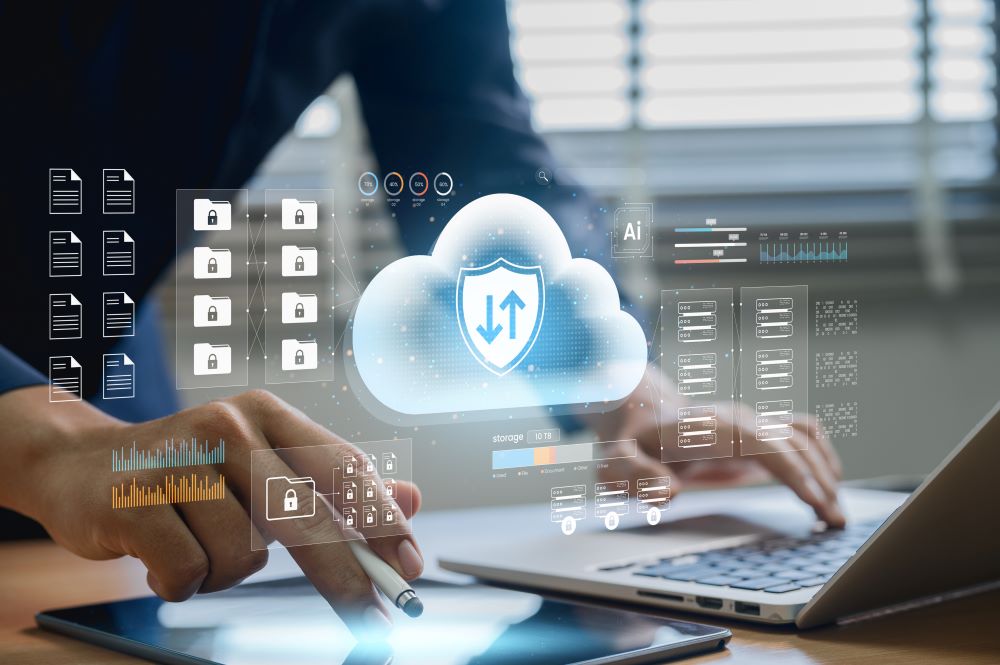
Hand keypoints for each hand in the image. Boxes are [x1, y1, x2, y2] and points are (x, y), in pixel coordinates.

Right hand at [0, 387, 421, 634]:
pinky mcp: (134, 501)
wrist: (79, 465)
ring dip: (227, 571)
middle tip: (375, 620)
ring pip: (243, 556)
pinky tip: (162, 556)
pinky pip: (190, 573)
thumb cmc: (190, 472)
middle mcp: (228, 428)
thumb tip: (413, 498)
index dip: (381, 520)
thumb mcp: (265, 466)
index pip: (341, 467)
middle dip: (345, 577)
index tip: (411, 565)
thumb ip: (335, 485)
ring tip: (197, 544)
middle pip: (306, 517)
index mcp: (268, 415)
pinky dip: (183, 581)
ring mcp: (179, 461)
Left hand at [593, 370, 844, 526]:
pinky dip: (821, 458)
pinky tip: (828, 488)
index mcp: (708, 427)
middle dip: (820, 481)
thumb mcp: (614, 462)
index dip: (793, 470)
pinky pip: (800, 435)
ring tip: (836, 515)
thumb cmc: (627, 442)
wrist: (636, 412)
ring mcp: (749, 421)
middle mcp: (736, 418)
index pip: (764, 443)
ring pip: (803, 437)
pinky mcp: (756, 431)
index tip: (816, 501)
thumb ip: (635, 476)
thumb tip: (668, 492)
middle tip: (835, 523)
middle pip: (793, 442)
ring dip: (826, 472)